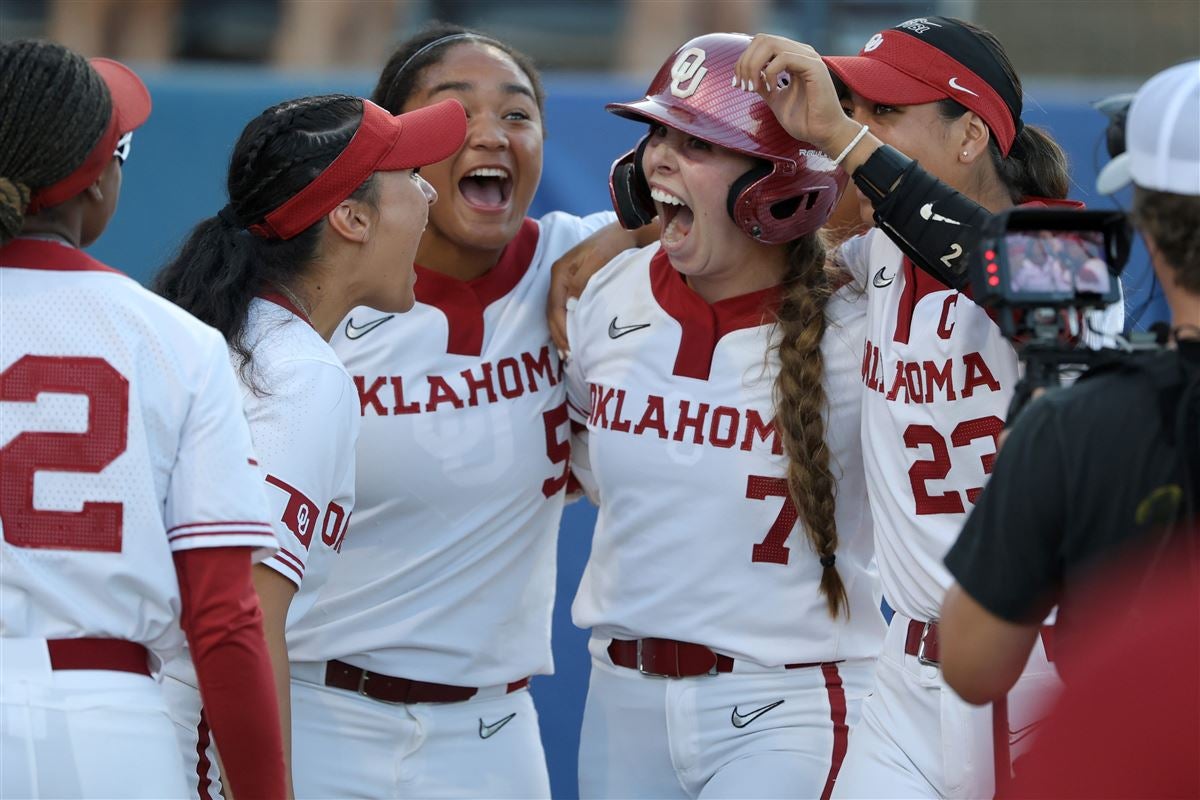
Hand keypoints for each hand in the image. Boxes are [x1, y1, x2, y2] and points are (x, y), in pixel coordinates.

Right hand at [548, 220, 657, 351]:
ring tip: (568, 352)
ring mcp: (566, 281)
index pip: (555, 306)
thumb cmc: (612, 244)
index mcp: (560, 272)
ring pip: (558, 311)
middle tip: (568, 356)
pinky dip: (568, 324)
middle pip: (553, 311)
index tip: (569, 346)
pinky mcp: (575, 284)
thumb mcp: (598, 260)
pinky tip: (574, 336)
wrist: (625, 231)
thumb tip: (570, 305)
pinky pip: (566, 308)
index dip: (560, 328)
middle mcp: (559, 277)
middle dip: (558, 334)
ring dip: (561, 332)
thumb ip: (582, 281)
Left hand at [732, 34, 863, 157]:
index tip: (737, 84)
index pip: (761, 44)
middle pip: (762, 39)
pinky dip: (770, 72)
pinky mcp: (814, 67)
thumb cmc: (804, 120)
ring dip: (754, 66)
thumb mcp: (775, 99)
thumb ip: (763, 85)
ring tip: (753, 87)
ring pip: (771, 44)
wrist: (823, 134)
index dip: (743, 61)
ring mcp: (808, 58)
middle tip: (742, 85)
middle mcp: (800, 53)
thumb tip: (747, 76)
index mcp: (792, 58)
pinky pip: (783, 57)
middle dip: (745, 62)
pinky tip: (772, 88)